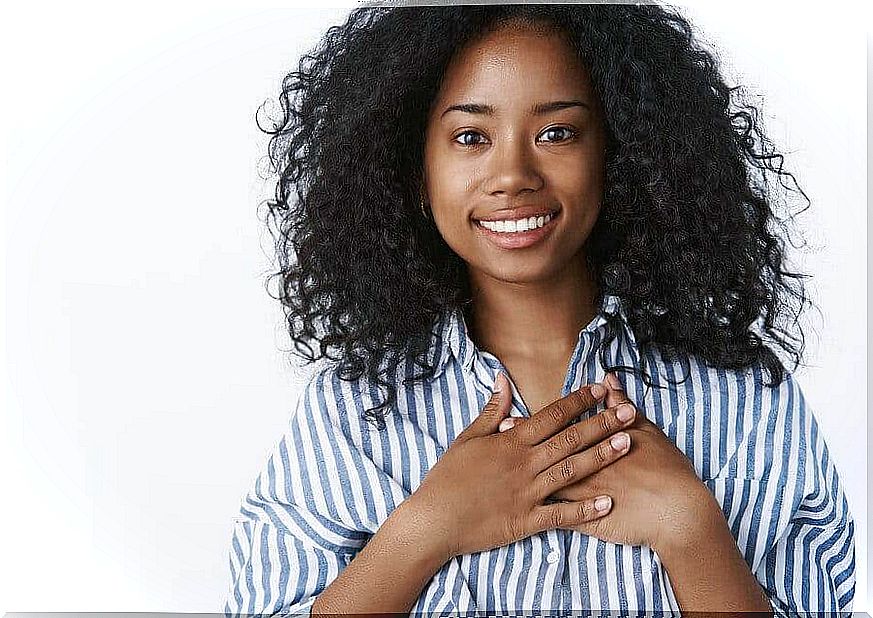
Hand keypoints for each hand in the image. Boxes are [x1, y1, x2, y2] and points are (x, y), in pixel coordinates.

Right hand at [409, 372, 633, 561]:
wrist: (434, 519)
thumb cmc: (447, 478)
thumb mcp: (467, 438)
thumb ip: (491, 410)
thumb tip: (503, 380)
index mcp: (510, 442)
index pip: (551, 415)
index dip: (578, 401)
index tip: (600, 389)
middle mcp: (523, 464)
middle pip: (569, 439)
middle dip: (602, 424)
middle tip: (630, 412)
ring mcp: (527, 493)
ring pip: (571, 472)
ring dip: (601, 457)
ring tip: (627, 445)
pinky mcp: (526, 521)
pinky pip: (561, 516)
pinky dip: (585, 511)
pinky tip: (608, 504)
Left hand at [499, 372, 716, 551]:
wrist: (679, 513)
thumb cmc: (666, 470)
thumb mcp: (646, 431)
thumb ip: (622, 405)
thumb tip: (607, 381)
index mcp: (593, 445)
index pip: (554, 433)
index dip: (529, 427)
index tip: (508, 420)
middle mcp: (582, 468)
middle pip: (541, 457)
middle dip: (516, 451)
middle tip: (492, 445)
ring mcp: (581, 496)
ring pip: (542, 487)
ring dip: (520, 480)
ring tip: (498, 473)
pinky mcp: (586, 522)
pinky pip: (556, 518)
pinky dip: (537, 513)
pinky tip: (518, 511)